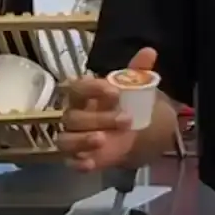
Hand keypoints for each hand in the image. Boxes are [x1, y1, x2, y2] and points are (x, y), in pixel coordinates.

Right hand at [57, 46, 158, 173]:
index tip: (115, 92)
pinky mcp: (77, 157)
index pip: (76, 87)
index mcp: (84, 95)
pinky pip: (70, 161)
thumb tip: (149, 51)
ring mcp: (73, 137)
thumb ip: (137, 71)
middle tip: (127, 119)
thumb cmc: (125, 105)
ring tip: (103, 139)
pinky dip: (78, 163)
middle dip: (98, 118)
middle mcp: (73, 115)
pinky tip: (90, 163)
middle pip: (73, 116)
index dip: (91, 89)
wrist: (132, 132)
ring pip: (65, 139)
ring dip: (82, 140)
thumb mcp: (133, 88)